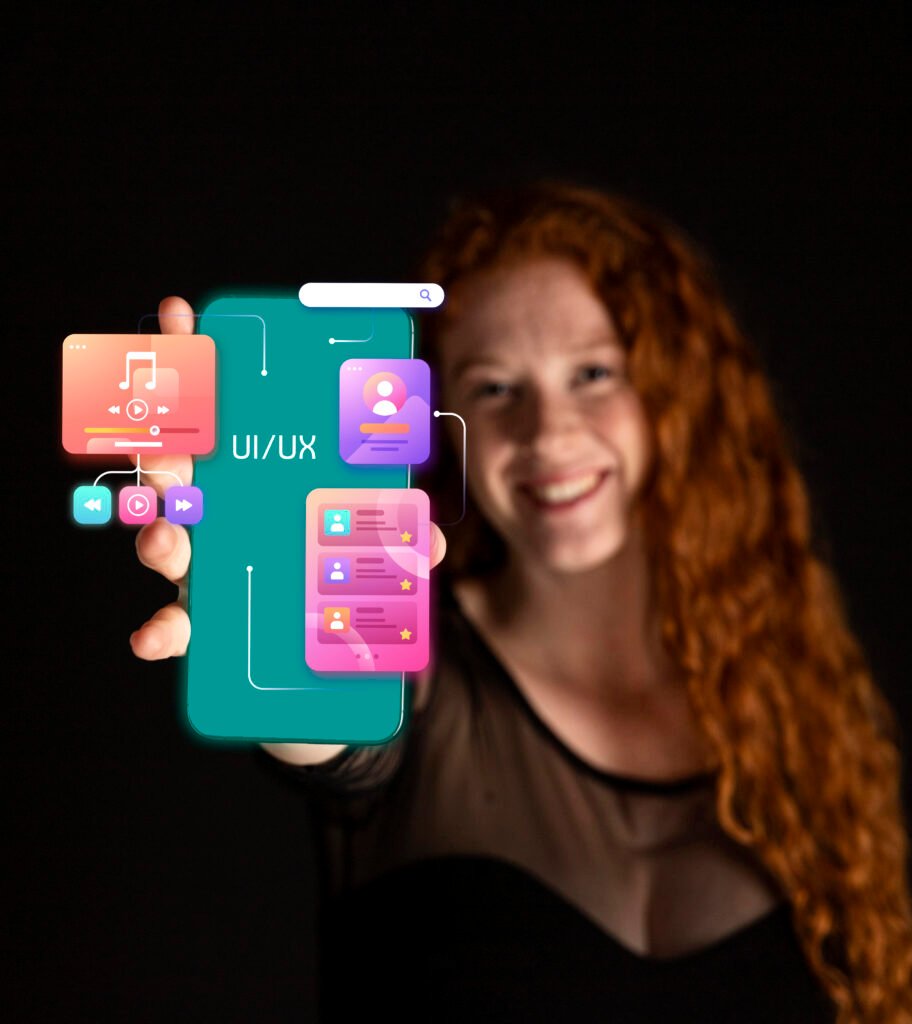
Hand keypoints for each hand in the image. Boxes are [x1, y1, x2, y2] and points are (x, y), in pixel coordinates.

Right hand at [130, 296, 447, 660]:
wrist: (321, 661)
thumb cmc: (334, 578)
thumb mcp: (372, 543)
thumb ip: (398, 537)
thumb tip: (430, 540)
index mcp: (251, 477)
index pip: (217, 408)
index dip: (192, 359)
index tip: (183, 314)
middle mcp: (216, 513)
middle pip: (174, 468)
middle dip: (162, 443)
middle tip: (167, 434)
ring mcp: (203, 566)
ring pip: (162, 537)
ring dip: (157, 534)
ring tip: (167, 537)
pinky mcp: (198, 624)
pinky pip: (170, 624)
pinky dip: (158, 631)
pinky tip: (153, 637)